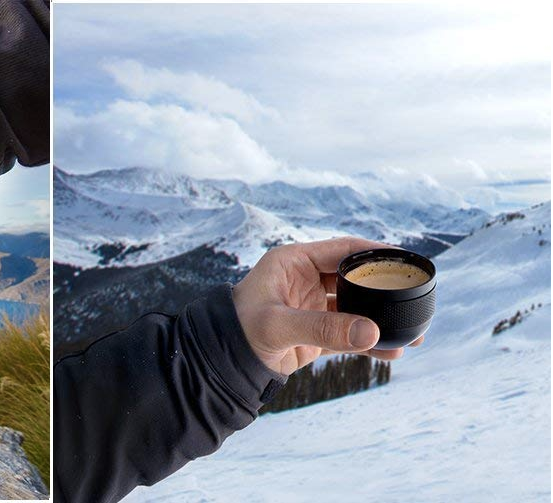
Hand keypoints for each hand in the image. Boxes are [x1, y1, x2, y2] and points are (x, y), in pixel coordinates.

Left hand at [232, 237, 424, 374]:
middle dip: (385, 290)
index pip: (343, 250)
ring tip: (415, 333)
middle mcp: (306, 278)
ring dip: (382, 319)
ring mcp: (313, 305)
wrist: (222, 362)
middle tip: (416, 299)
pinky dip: (369, 342)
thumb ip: (323, 328)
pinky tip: (392, 353)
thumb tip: (372, 333)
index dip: (375, 253)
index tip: (405, 261)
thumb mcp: (277, 326)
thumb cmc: (238, 331)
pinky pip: (349, 333)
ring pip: (356, 307)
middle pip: (356, 277)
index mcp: (294, 261)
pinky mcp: (315, 330)